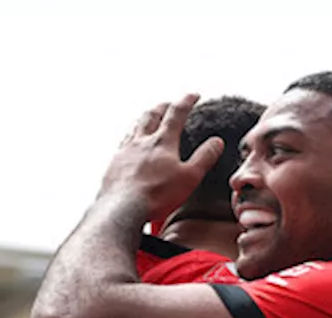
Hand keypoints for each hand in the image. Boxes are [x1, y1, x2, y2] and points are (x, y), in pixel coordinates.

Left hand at [100, 93, 224, 225]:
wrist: (122, 208)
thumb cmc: (156, 195)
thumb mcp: (190, 177)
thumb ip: (204, 157)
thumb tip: (216, 142)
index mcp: (163, 141)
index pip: (177, 113)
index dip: (187, 101)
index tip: (193, 95)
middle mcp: (142, 141)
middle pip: (151, 115)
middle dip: (163, 107)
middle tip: (169, 104)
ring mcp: (125, 151)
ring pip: (134, 126)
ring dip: (144, 119)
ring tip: (148, 118)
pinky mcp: (114, 163)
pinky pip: (122, 143)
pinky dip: (130, 137)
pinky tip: (129, 143)